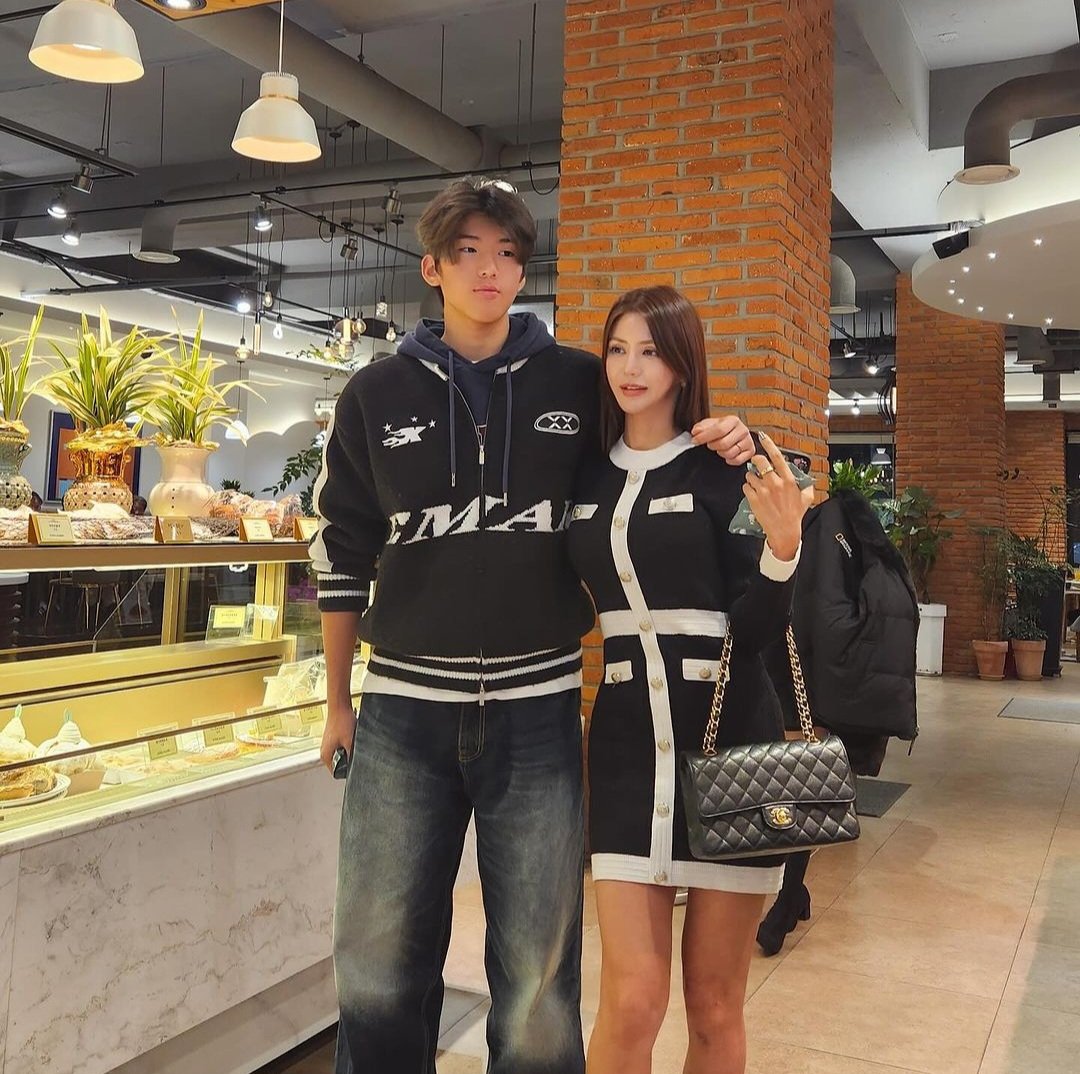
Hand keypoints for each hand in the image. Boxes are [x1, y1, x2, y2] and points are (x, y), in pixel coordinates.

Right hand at [320, 701, 356, 773]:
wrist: (340, 707)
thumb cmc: (342, 721)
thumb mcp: (350, 742)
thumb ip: (352, 755)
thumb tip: (356, 765)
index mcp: (326, 756)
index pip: (336, 772)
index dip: (347, 771)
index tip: (354, 766)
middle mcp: (324, 752)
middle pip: (339, 764)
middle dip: (348, 761)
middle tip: (354, 752)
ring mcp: (327, 746)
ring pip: (340, 756)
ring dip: (348, 752)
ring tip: (351, 743)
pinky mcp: (331, 740)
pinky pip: (340, 748)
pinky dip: (346, 746)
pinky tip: (350, 739)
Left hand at [693, 414, 753, 464]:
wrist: (732, 434)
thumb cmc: (722, 429)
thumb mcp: (710, 424)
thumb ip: (701, 427)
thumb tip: (696, 431)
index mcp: (733, 420)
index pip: (719, 430)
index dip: (704, 437)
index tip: (695, 440)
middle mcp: (743, 430)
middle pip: (724, 443)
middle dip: (713, 446)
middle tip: (710, 444)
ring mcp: (748, 441)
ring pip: (730, 453)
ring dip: (721, 453)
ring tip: (720, 448)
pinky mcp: (751, 451)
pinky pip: (737, 460)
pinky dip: (729, 460)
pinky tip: (727, 454)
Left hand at [743, 434, 808, 561]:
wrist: (784, 532)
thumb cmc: (795, 515)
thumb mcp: (806, 498)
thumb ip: (806, 484)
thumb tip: (805, 476)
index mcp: (789, 481)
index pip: (778, 457)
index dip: (769, 445)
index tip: (763, 437)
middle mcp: (775, 484)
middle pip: (760, 462)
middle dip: (756, 461)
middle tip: (756, 464)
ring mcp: (763, 492)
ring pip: (750, 475)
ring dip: (751, 477)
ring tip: (756, 484)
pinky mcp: (753, 499)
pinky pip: (745, 486)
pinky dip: (748, 488)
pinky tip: (754, 493)